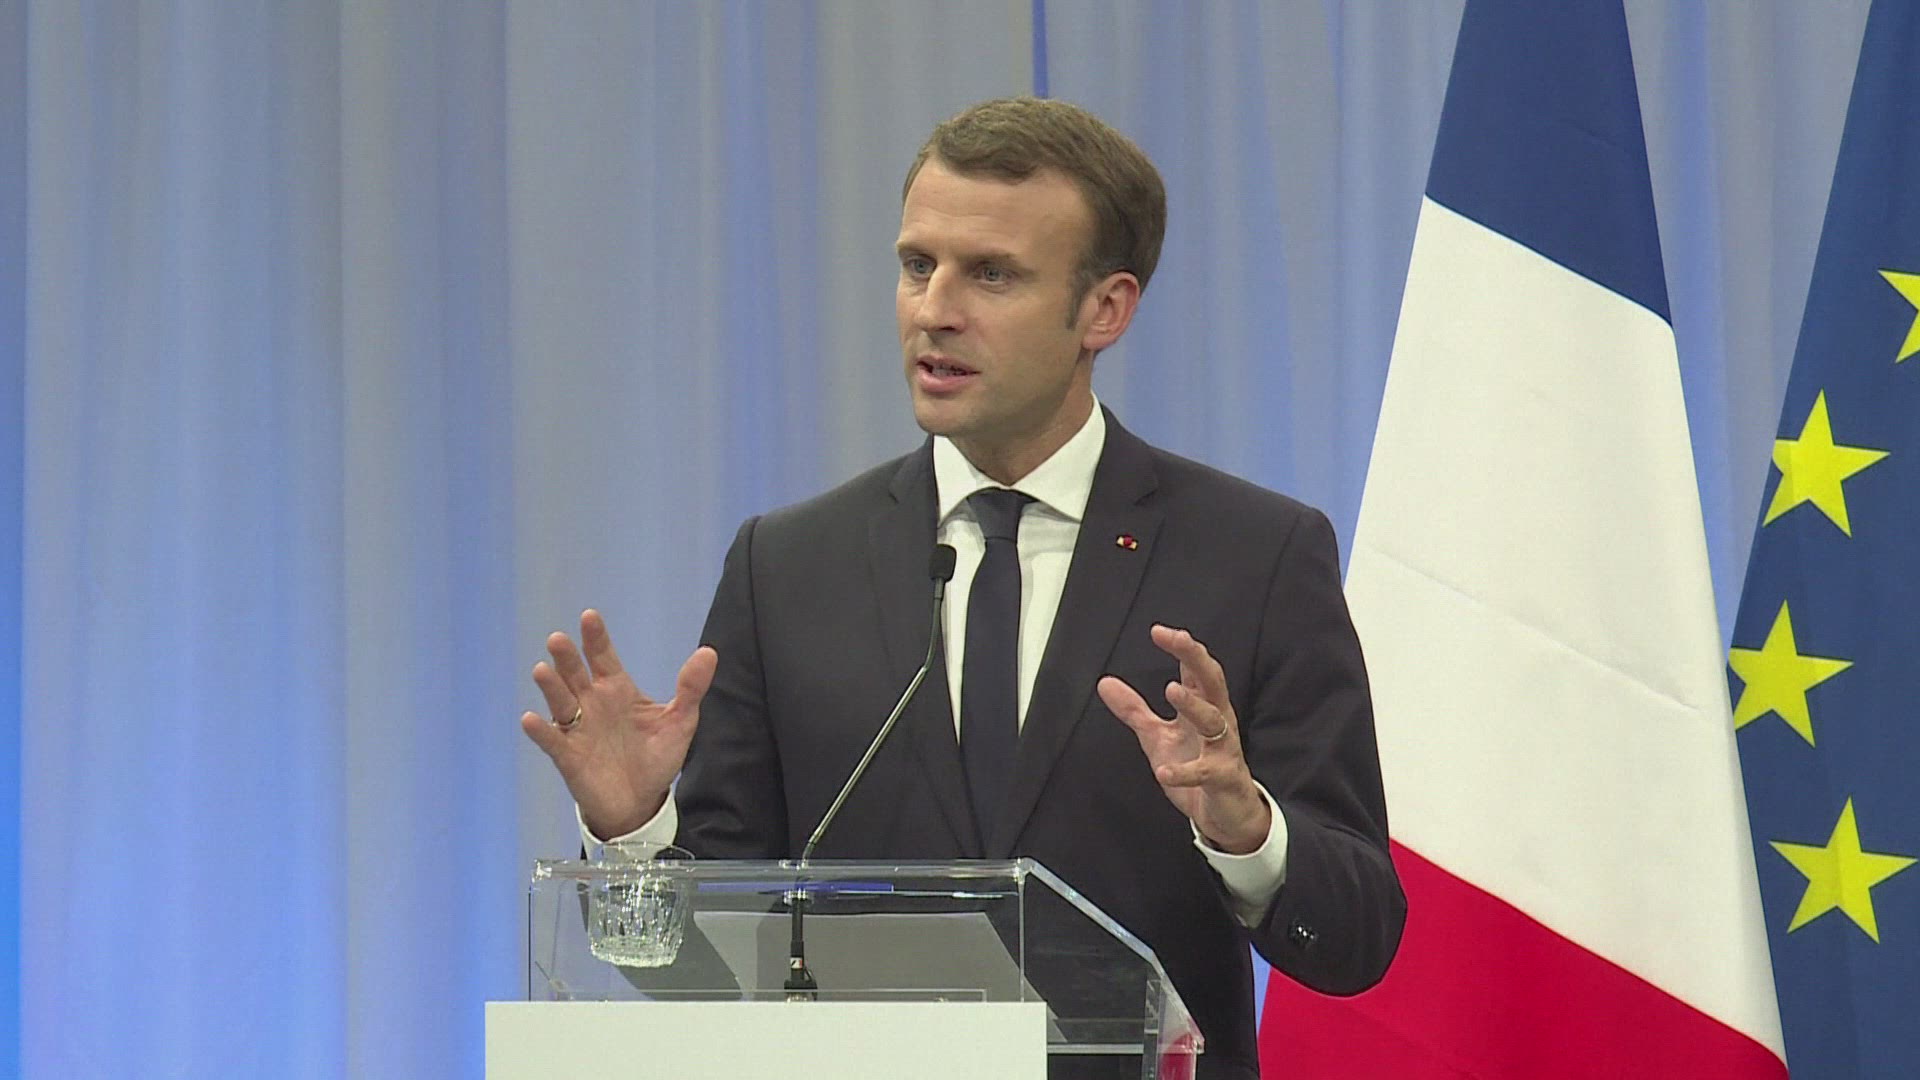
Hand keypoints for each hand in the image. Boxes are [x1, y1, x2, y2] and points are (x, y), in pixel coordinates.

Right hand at [519, 609, 717, 839]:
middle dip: (566, 657)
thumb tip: (709, 652)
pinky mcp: (567, 755)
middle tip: (558, 639)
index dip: (596, 637)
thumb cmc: (656, 757)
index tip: (589, 616)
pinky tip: (531, 719)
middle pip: (575, 673)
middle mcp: (592, 703)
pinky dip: (540, 731)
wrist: (642, 802)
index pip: (602, 656)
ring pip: (559, 701)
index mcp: (617, 689)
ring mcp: (577, 728)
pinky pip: (551, 740)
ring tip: (542, 670)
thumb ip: (691, 688)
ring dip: (550, 686)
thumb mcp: (680, 721)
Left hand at [1098, 624, 1270, 853]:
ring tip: (1172, 689)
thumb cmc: (1198, 768)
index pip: (1196, 670)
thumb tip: (1105, 683)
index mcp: (1203, 707)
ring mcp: (1223, 750)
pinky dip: (1185, 772)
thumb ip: (1134, 710)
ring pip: (1214, 720)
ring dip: (1194, 705)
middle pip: (1212, 682)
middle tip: (1178, 639)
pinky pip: (1206, 772)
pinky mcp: (1223, 779)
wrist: (1226, 814)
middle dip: (1196, 658)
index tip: (1160, 631)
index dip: (1182, 648)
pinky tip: (1164, 771)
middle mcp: (1218, 722)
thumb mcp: (1159, 736)